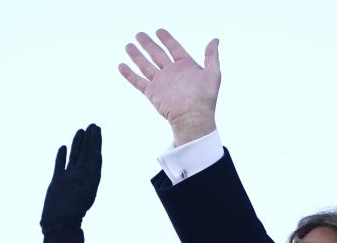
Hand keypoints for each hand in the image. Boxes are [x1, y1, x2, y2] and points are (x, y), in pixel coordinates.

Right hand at [41, 124, 101, 229]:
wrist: (58, 223)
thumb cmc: (72, 209)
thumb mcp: (85, 190)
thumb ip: (90, 174)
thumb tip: (95, 157)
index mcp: (90, 178)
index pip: (95, 156)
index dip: (96, 142)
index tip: (97, 129)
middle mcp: (81, 176)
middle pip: (86, 154)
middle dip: (90, 140)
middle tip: (93, 125)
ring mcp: (69, 179)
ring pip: (74, 157)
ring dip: (78, 144)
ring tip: (80, 131)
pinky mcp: (58, 182)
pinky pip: (60, 166)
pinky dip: (62, 157)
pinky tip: (63, 148)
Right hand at [119, 29, 220, 145]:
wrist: (193, 118)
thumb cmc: (206, 99)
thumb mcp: (213, 74)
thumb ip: (212, 56)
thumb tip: (215, 39)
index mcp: (186, 67)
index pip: (174, 48)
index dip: (167, 39)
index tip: (159, 30)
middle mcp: (172, 73)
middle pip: (157, 54)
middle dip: (148, 44)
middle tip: (139, 34)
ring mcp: (161, 82)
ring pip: (145, 65)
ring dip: (137, 56)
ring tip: (128, 45)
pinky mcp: (152, 92)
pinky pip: (138, 81)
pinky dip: (129, 74)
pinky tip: (121, 65)